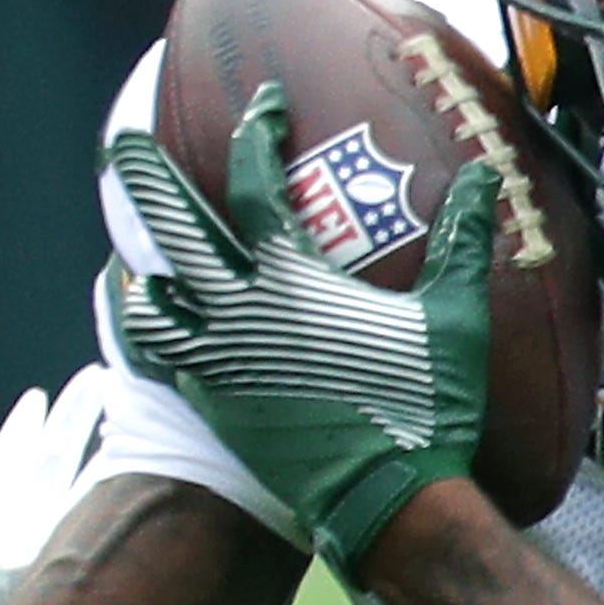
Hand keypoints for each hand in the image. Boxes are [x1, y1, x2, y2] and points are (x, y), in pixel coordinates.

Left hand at [108, 82, 495, 574]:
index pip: (255, 182)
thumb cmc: (424, 408)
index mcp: (291, 279)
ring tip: (133, 246)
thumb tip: (483, 171)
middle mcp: (239, 313)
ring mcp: (218, 362)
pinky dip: (151, 330)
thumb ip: (462, 238)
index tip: (263, 103)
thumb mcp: (454, 316)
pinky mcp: (213, 404)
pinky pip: (163, 358)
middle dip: (143, 177)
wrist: (386, 501)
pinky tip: (152, 319)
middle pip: (172, 228)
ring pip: (151, 301)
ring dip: (142, 266)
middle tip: (121, 140)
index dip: (257, 132)